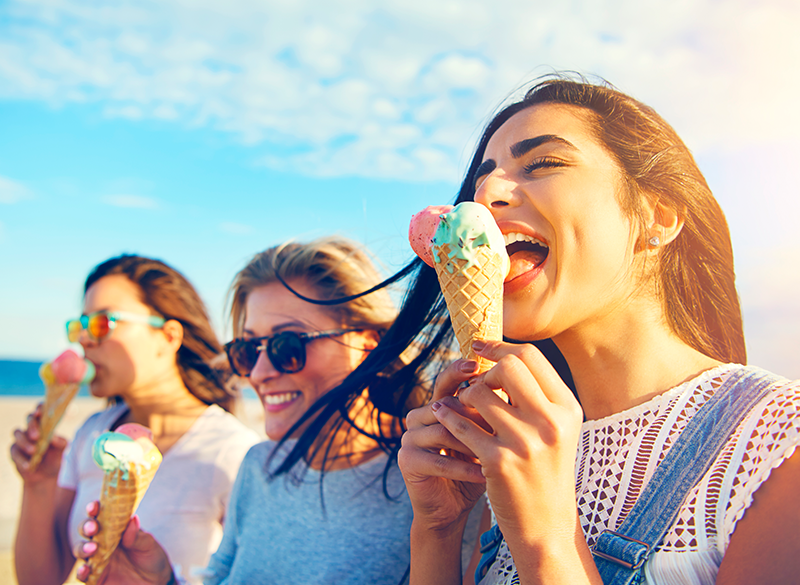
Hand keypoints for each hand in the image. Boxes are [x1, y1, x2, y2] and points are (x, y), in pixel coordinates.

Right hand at [10, 402, 66, 481]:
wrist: (46, 476)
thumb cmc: (55, 457)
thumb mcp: (62, 450)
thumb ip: (60, 442)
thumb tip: (53, 437)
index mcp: (45, 424)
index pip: (41, 410)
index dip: (40, 408)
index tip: (40, 411)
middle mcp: (32, 428)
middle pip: (29, 419)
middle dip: (32, 426)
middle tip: (37, 436)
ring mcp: (21, 439)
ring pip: (17, 433)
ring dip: (24, 442)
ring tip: (33, 451)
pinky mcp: (14, 451)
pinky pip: (14, 451)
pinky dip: (21, 458)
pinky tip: (28, 465)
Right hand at [75, 501, 173, 584]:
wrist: (155, 581)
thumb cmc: (151, 556)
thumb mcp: (148, 545)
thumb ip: (137, 536)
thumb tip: (132, 519)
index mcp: (114, 528)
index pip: (101, 515)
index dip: (95, 509)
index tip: (95, 507)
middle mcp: (101, 542)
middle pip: (86, 531)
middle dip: (87, 527)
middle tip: (93, 528)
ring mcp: (96, 560)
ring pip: (81, 550)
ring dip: (82, 548)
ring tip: (92, 549)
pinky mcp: (95, 578)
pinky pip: (83, 575)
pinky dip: (81, 572)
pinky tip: (84, 570)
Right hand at [398, 359, 488, 534]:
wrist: (452, 509)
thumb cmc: (477, 469)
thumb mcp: (489, 438)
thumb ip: (497, 413)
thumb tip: (523, 386)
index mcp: (438, 405)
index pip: (449, 381)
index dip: (463, 373)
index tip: (482, 369)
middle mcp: (420, 416)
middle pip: (446, 404)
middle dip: (476, 415)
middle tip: (502, 425)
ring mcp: (410, 437)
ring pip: (442, 431)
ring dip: (472, 444)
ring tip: (497, 453)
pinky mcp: (406, 461)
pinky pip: (437, 461)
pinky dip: (463, 469)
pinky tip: (485, 476)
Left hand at [431, 342, 584, 550]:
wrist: (546, 526)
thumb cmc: (546, 471)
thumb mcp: (556, 430)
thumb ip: (536, 395)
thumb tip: (503, 355)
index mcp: (567, 409)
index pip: (531, 356)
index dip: (500, 347)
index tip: (479, 347)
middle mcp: (550, 422)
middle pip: (508, 366)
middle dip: (485, 370)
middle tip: (476, 383)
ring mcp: (524, 442)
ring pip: (479, 392)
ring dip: (464, 394)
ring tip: (461, 403)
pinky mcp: (498, 461)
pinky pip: (462, 423)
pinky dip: (448, 415)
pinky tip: (441, 414)